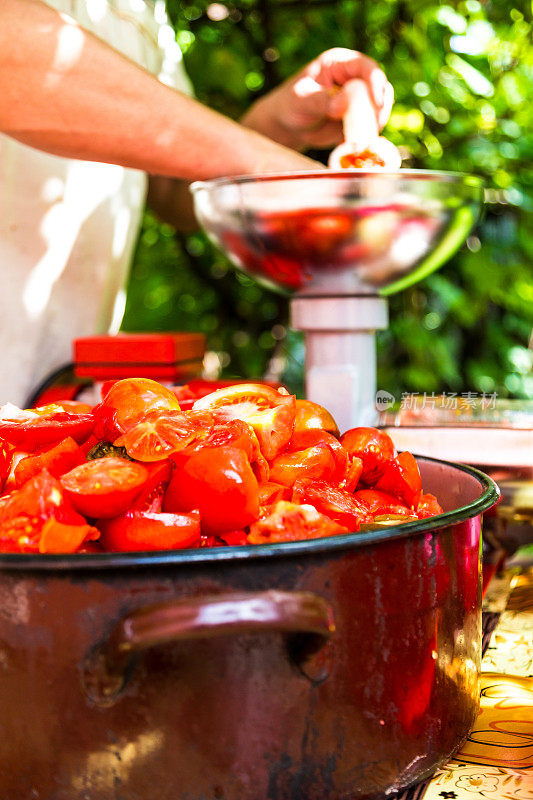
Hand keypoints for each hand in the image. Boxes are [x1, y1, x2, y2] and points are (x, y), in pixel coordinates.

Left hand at [241, 48, 393, 150]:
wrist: (288, 127)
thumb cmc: (289, 106)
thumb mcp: (301, 101)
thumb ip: (322, 100)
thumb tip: (345, 102)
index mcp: (339, 64)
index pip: (365, 67)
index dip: (376, 81)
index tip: (377, 101)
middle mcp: (353, 78)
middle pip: (379, 87)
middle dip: (379, 106)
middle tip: (374, 125)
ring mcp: (358, 99)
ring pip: (379, 108)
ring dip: (375, 123)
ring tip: (363, 137)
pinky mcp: (358, 119)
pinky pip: (371, 126)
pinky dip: (368, 135)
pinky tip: (357, 144)